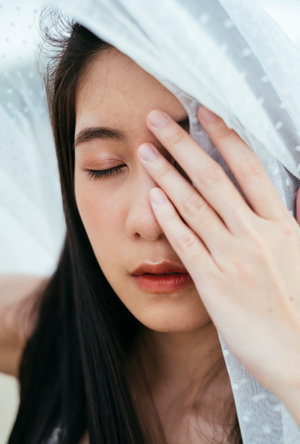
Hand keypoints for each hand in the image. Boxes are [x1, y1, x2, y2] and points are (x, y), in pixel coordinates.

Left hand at [137, 106, 299, 423]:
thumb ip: (298, 219)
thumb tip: (296, 192)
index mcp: (281, 224)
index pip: (248, 167)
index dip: (224, 137)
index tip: (204, 113)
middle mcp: (254, 233)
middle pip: (213, 177)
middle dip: (182, 144)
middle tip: (157, 118)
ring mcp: (232, 256)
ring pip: (193, 204)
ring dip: (166, 173)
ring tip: (146, 150)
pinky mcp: (213, 282)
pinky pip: (186, 242)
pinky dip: (169, 216)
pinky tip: (152, 196)